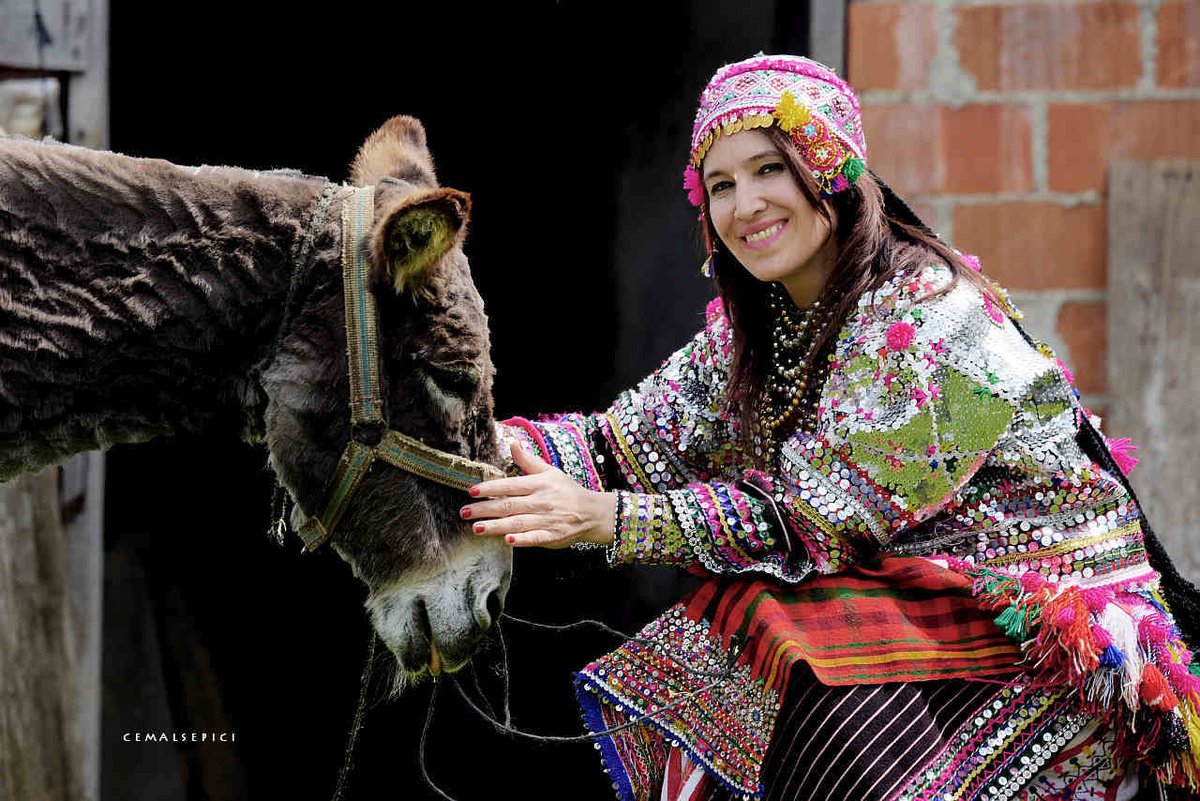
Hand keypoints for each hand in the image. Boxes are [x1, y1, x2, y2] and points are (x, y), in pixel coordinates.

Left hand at [461, 444, 616, 548]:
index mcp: (538, 484)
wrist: (591, 512)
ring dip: (496, 526)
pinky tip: (508, 541)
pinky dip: (522, 539)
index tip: (472, 491)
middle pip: (509, 505)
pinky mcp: (552, 536)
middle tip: (464, 512)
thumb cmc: (566, 491)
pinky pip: (535, 538)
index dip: (490, 488)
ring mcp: (546, 520)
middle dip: (485, 509)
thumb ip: (528, 460)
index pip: (510, 486)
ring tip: (477, 528)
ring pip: (518, 523)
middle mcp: (540, 501)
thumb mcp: (549, 472)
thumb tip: (512, 442)